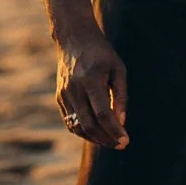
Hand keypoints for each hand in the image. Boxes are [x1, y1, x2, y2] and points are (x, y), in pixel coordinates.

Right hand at [53, 26, 128, 148]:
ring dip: (94, 138)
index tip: (126, 142)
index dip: (114, 131)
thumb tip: (121, 122)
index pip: (102, 115)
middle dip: (106, 139)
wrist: (74, 39)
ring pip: (77, 127)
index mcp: (90, 80)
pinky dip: (83, 131)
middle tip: (121, 145)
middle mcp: (74, 89)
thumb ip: (120, 96)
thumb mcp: (118, 69)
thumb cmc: (102, 53)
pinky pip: (70, 121)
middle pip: (88, 125)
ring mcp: (64, 94)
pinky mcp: (59, 97)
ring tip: (111, 141)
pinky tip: (97, 132)